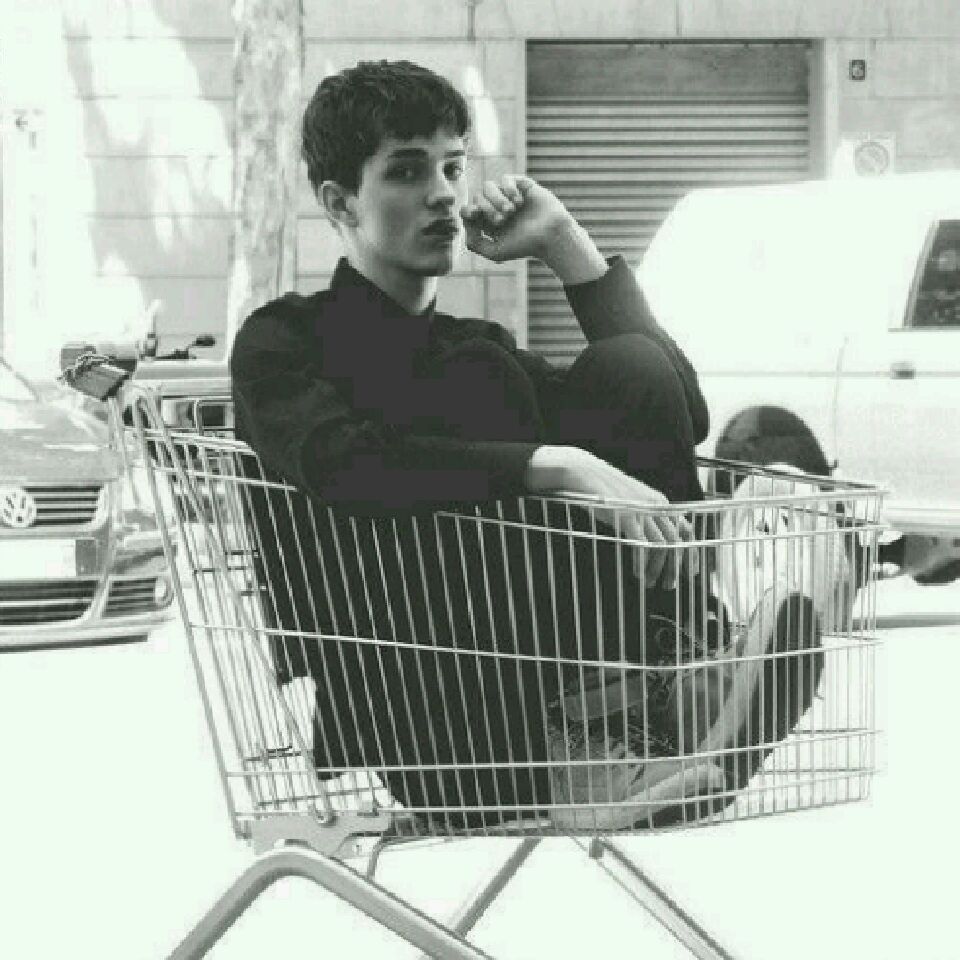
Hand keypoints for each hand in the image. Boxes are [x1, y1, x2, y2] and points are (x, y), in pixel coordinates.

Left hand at [462, 175, 606, 282]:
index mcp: (489, 223)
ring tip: (511, 211)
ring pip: (488, 186)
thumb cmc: (525, 246)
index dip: (467, 210)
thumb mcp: (495, 252)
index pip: (469, 210)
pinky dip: (509, 189)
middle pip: (477, 197)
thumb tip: (465, 225)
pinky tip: (519, 202)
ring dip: (497, 199)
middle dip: (486, 208)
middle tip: (502, 220)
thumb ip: (474, 243)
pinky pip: (506, 178)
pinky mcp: (522, 185)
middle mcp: (497, 208)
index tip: (474, 214)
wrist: (550, 236)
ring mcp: (509, 196)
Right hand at [525, 446, 698, 589]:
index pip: (685, 530)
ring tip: (649, 583)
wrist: (586, 473)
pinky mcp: (626, 515)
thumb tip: (655, 539)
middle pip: (676, 541)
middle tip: (669, 585)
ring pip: (661, 545)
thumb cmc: (606, 490)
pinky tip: (638, 574)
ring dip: (657, 568)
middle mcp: (656, 505)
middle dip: (675, 567)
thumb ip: (647, 516)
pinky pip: (641, 543)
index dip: (690, 553)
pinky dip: (642, 562)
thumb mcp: (634, 501)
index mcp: (660, 502)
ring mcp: (642, 510)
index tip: (688, 572)